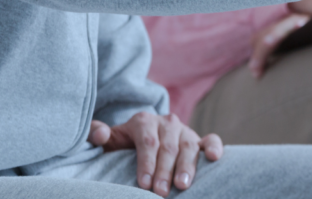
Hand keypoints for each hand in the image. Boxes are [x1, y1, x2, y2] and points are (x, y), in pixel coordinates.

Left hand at [88, 113, 222, 196]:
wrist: (142, 138)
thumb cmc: (122, 146)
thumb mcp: (108, 140)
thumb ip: (97, 135)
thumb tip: (100, 135)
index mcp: (143, 121)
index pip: (147, 142)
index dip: (147, 163)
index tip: (144, 183)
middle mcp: (166, 123)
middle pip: (168, 147)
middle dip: (164, 171)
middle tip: (160, 193)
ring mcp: (185, 131)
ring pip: (189, 146)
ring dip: (187, 166)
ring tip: (183, 185)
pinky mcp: (199, 139)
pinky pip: (210, 139)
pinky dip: (214, 147)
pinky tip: (214, 158)